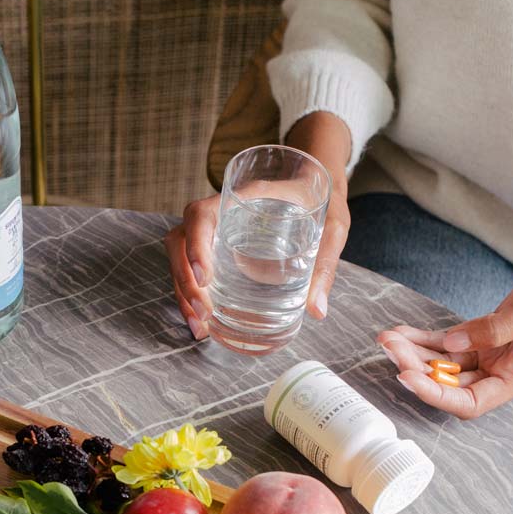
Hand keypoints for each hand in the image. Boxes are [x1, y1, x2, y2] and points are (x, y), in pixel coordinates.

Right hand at [166, 112, 351, 338]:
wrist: (317, 185)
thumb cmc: (322, 201)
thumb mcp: (332, 228)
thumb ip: (325, 265)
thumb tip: (317, 310)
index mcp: (242, 197)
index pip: (202, 214)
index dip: (195, 244)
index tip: (205, 278)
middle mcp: (220, 211)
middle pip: (181, 240)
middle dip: (184, 279)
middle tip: (203, 314)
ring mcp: (215, 229)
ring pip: (180, 256)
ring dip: (182, 291)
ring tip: (199, 328)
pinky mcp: (217, 246)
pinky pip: (191, 266)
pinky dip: (191, 293)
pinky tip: (203, 322)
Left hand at [377, 223, 512, 418]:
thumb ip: (497, 329)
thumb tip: (453, 345)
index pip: (472, 403)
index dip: (436, 396)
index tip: (406, 377)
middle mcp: (508, 368)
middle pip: (451, 384)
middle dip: (416, 369)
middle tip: (389, 347)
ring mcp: (498, 350)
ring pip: (446, 363)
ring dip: (415, 353)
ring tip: (387, 337)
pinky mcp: (491, 330)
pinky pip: (452, 342)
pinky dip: (426, 338)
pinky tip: (402, 331)